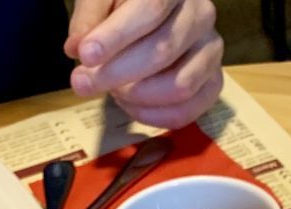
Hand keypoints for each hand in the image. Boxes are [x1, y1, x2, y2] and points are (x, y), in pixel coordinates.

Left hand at [66, 0, 223, 129]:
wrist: (157, 19)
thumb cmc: (127, 5)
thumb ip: (89, 17)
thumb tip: (77, 47)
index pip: (150, 8)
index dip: (117, 36)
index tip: (86, 55)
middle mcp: (201, 14)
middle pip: (163, 50)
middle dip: (116, 73)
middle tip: (82, 83)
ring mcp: (211, 50)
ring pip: (179, 86)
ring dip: (137, 96)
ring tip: (112, 90)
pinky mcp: (212, 82)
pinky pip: (186, 111)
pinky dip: (153, 116)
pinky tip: (129, 106)